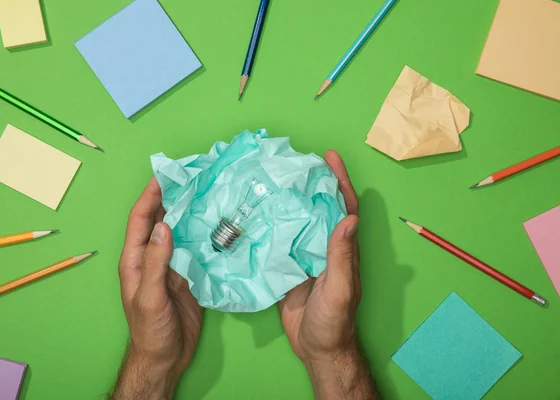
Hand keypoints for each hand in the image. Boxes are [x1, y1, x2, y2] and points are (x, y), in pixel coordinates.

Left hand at [111, 178, 202, 399]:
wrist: (165, 357)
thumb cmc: (150, 329)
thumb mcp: (149, 296)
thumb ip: (155, 262)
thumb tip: (164, 225)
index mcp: (136, 259)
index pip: (141, 220)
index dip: (150, 196)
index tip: (164, 174)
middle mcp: (153, 257)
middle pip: (161, 220)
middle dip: (172, 197)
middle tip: (191, 176)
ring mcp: (172, 265)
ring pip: (180, 232)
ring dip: (190, 213)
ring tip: (207, 192)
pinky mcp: (189, 275)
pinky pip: (195, 249)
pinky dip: (204, 234)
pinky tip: (217, 224)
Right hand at [279, 150, 375, 399]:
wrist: (316, 348)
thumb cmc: (334, 322)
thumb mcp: (340, 288)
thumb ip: (342, 256)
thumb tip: (350, 218)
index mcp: (341, 249)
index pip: (344, 208)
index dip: (339, 181)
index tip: (330, 157)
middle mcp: (324, 248)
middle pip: (319, 208)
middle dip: (310, 184)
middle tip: (293, 162)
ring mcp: (304, 257)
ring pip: (298, 222)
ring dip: (288, 202)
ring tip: (271, 180)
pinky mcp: (287, 269)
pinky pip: (279, 243)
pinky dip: (270, 227)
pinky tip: (257, 216)